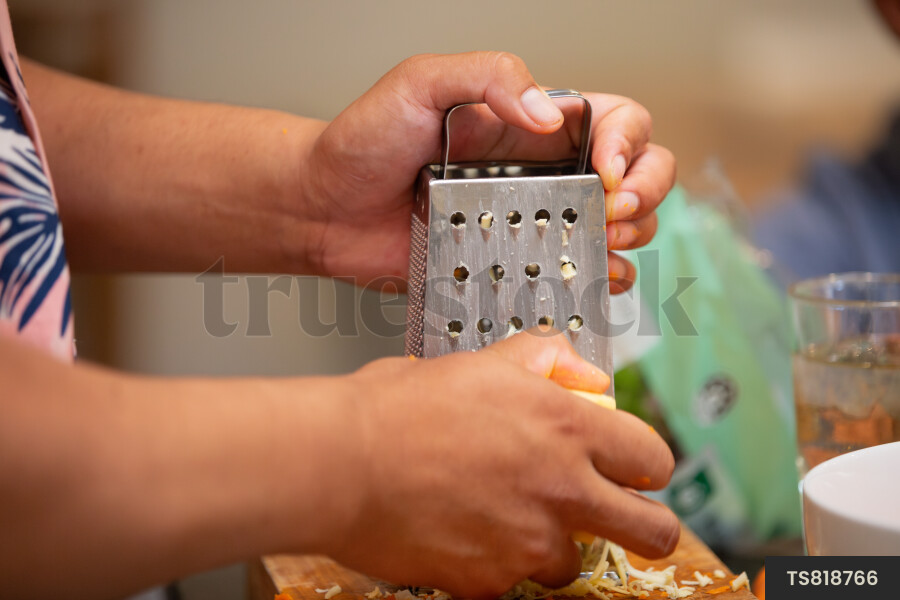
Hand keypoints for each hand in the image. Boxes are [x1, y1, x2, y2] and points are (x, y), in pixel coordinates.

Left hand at [303, 51, 674, 292]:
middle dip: (645, 192)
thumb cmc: (364, 141)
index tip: (606, 169)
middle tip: (609, 210)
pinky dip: (600, 278)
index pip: (618, 120)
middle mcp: (544, 171)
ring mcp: (534, 221)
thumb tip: (548, 114)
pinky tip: (589, 276)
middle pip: (639, 174)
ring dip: (631, 235)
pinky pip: (577, 273)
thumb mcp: (421, 82)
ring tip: (599, 241)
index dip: (630, 143)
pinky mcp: (515, 265)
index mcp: (532, 124)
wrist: (325, 208)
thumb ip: (488, 76)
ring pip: (621, 226)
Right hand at [328, 331, 677, 597]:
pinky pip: (512, 580)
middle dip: (648, 527)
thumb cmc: (400, 408)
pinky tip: (462, 529)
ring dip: (551, 543)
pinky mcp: (490, 581)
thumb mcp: (480, 363)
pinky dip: (495, 561)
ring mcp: (529, 543)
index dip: (645, 465)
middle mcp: (561, 490)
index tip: (631, 470)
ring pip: (574, 561)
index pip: (652, 459)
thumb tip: (584, 374)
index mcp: (567, 427)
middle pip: (651, 531)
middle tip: (623, 520)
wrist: (341, 461)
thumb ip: (545, 361)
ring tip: (505, 515)